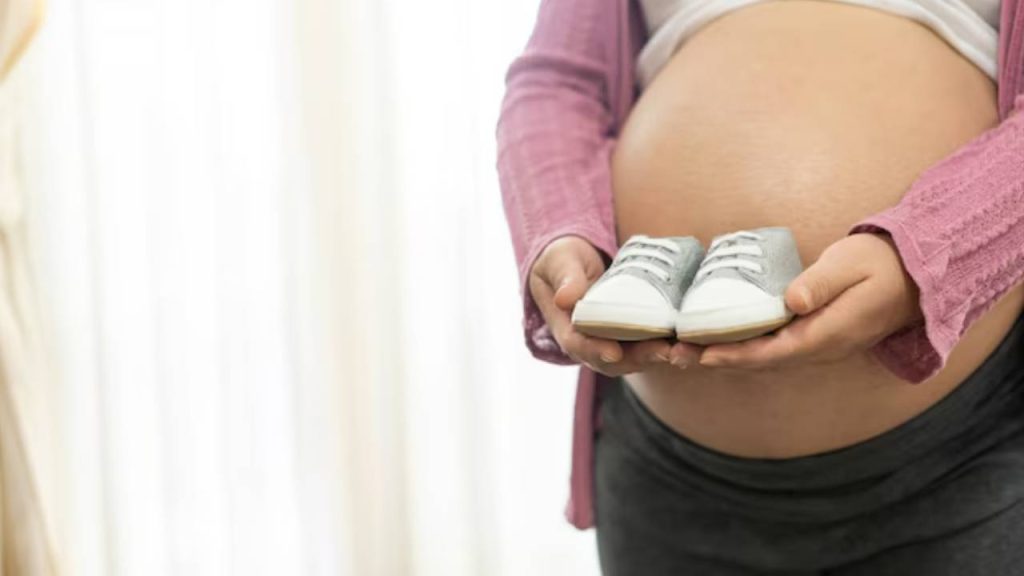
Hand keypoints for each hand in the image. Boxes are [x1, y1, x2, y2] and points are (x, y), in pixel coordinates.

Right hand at [529, 236, 700, 375]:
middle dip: (642, 358)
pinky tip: (693, 337)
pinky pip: (655, 342)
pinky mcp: (637, 334)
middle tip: (665, 352)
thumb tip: (565, 298)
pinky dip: (673, 343)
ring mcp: (617, 341)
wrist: (575, 264)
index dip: (596, 350)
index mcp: (568, 330)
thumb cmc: (563, 260)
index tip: (614, 352)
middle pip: (616, 360)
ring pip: (640, 357)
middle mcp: (593, 343)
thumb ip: (565, 277)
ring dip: (663, 355)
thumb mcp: (560, 261)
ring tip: (686, 350)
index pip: (579, 345)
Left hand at [699, 233, 921, 368]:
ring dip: (725, 357)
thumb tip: (791, 300)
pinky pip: (774, 350)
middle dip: (716, 359)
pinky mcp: (816, 338)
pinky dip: (744, 348)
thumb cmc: (883, 263)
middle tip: (673, 355)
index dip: (733, 354)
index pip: (771, 351)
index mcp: (827, 334)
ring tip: (683, 352)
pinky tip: (719, 342)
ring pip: (764, 358)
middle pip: (760, 361)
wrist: (918, 276)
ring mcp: (819, 347)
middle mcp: (820, 349)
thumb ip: (820, 283)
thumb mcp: (852, 264)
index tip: (699, 353)